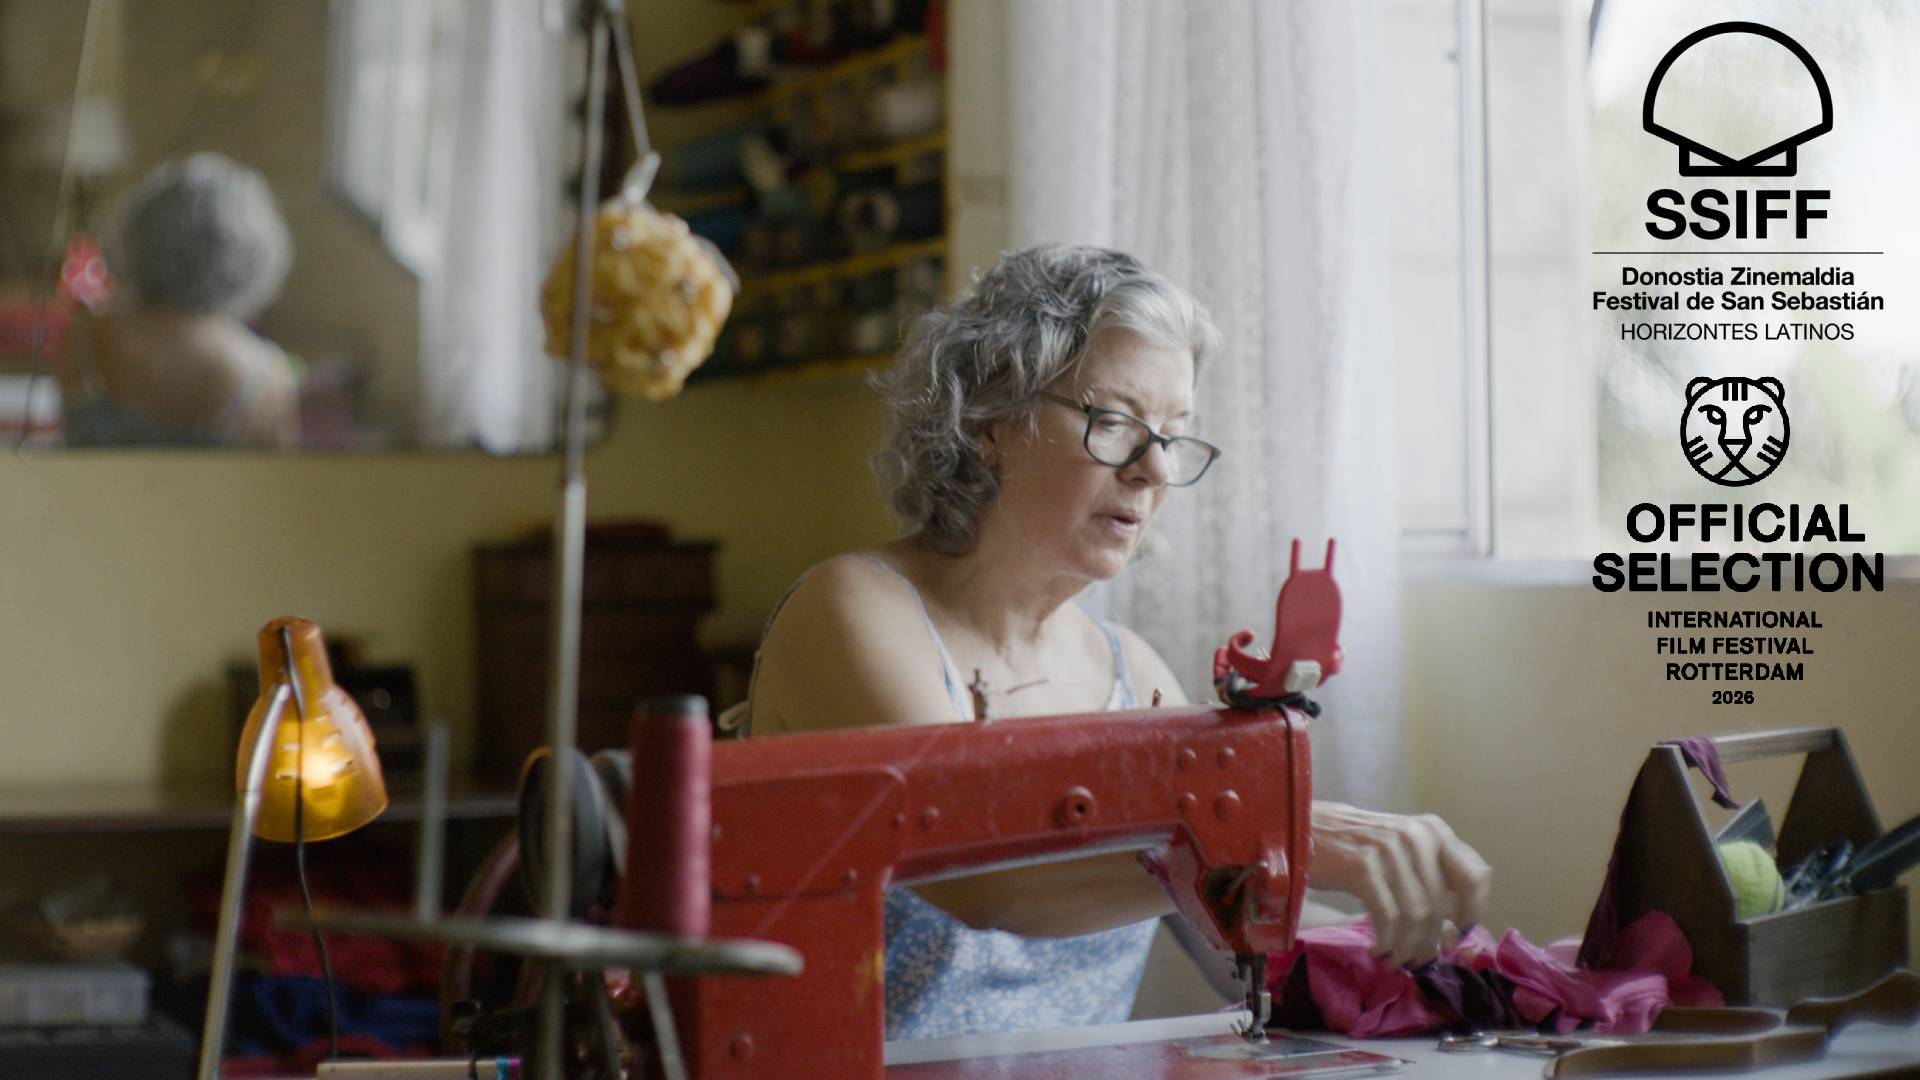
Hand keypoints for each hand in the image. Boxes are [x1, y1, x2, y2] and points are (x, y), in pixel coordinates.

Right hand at [1306, 800, 1491, 965]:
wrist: (1305, 827)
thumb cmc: (1355, 844)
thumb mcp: (1402, 847)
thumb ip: (1431, 873)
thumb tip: (1454, 926)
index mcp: (1434, 831)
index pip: (1475, 876)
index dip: (1472, 912)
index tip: (1456, 936)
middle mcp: (1418, 836)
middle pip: (1440, 904)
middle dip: (1431, 941)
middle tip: (1419, 961)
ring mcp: (1390, 850)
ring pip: (1416, 915)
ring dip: (1409, 947)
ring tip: (1398, 961)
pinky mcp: (1363, 867)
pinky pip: (1389, 917)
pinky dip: (1388, 941)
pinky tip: (1380, 950)